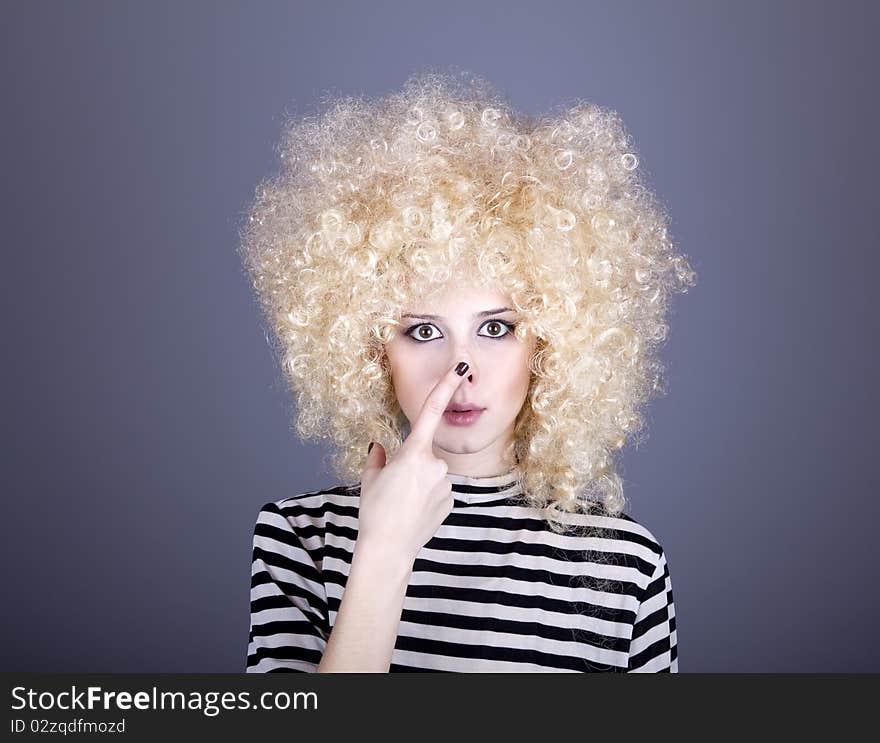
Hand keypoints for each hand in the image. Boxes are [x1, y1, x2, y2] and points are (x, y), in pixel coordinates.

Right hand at [356, 362, 468, 564]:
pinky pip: (438, 490)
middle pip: (423, 454)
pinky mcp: (450, 500)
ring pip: (431, 474)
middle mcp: (435, 464)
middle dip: (410, 465)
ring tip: (402, 505)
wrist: (389, 549)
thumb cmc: (375, 512)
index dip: (445, 387)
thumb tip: (379, 447)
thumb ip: (377, 459)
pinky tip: (414, 512)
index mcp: (413, 453)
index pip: (430, 411)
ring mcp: (445, 483)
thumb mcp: (370, 480)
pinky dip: (426, 497)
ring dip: (418, 483)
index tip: (459, 370)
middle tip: (394, 490)